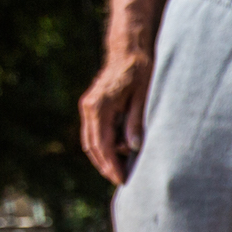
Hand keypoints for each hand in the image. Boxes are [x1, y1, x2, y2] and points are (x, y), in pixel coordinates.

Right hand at [79, 48, 153, 184]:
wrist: (128, 50)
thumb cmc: (140, 71)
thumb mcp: (143, 98)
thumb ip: (136, 122)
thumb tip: (133, 148)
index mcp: (100, 106)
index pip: (103, 143)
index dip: (112, 164)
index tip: (122, 179)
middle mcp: (89, 107)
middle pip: (93, 145)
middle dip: (106, 165)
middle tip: (121, 181)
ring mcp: (88, 106)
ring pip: (90, 140)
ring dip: (103, 158)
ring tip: (120, 172)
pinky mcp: (92, 106)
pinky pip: (93, 132)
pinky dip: (103, 146)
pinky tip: (117, 155)